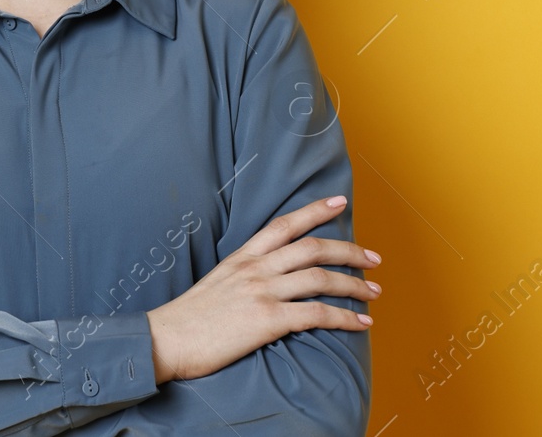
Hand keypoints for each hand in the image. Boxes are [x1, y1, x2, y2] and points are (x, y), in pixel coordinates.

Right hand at [145, 195, 379, 382]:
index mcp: (243, 257)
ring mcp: (262, 292)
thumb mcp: (216, 282)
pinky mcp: (267, 320)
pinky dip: (344, 318)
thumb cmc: (188, 318)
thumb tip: (268, 278)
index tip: (339, 202)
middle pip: (313, 248)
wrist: (166, 339)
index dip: (315, 210)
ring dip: (354, 285)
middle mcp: (256, 268)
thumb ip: (244, 274)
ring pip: (321, 279)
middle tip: (374, 257)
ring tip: (375, 293)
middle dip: (349, 250)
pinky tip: (360, 323)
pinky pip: (316, 314)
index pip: (284, 224)